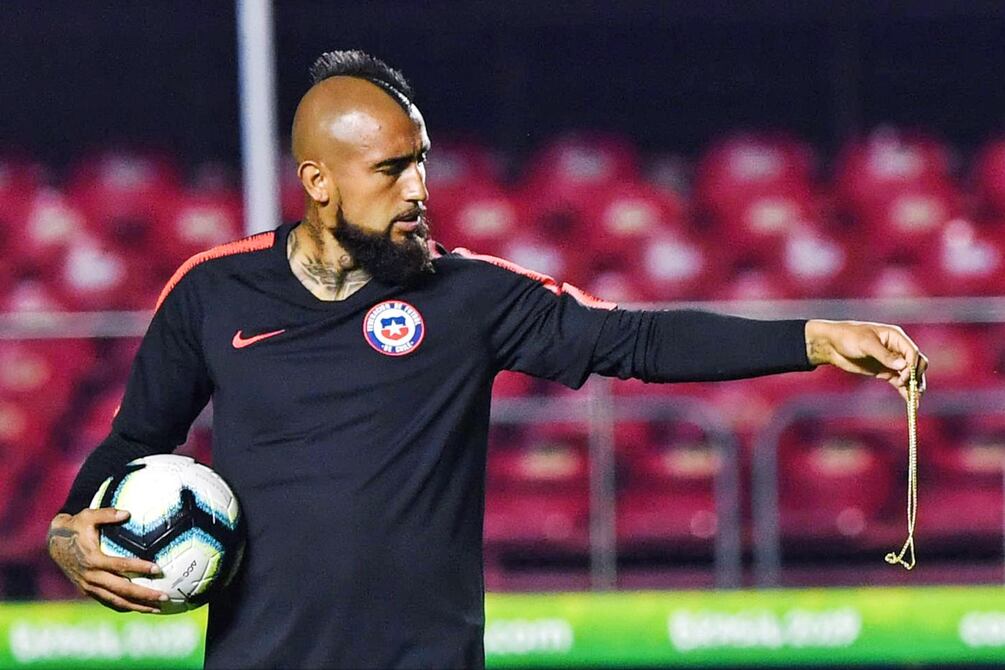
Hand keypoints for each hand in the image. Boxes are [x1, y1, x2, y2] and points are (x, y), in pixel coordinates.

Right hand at [47, 508, 166, 613]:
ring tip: (158, 609)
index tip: (158, 569)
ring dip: (138, 606)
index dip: (140, 568)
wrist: (54, 543)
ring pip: (116, 600)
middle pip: (122, 589)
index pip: (120, 566)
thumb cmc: (75, 526)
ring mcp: (88, 586)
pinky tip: (140, 608)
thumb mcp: (88, 516)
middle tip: (165, 596)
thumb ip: (107, 514)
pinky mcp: (87, 591)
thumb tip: (128, 513)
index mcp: (93, 559)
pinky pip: (108, 602)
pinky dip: (124, 606)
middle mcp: (91, 577)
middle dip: (144, 595)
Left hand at [805, 319, 928, 401]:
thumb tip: (903, 366)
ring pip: (909, 374)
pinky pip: (899, 382)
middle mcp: (896, 349)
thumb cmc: (848, 337)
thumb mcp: (866, 344)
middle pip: (915, 363)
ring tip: (915, 400)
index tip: (906, 377)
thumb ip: (884, 355)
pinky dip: (905, 390)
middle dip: (916, 376)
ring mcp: (891, 361)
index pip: (912, 352)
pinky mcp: (884, 371)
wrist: (831, 344)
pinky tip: (910, 401)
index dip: (912, 365)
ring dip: (913, 386)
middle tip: (911, 389)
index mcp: (895, 337)